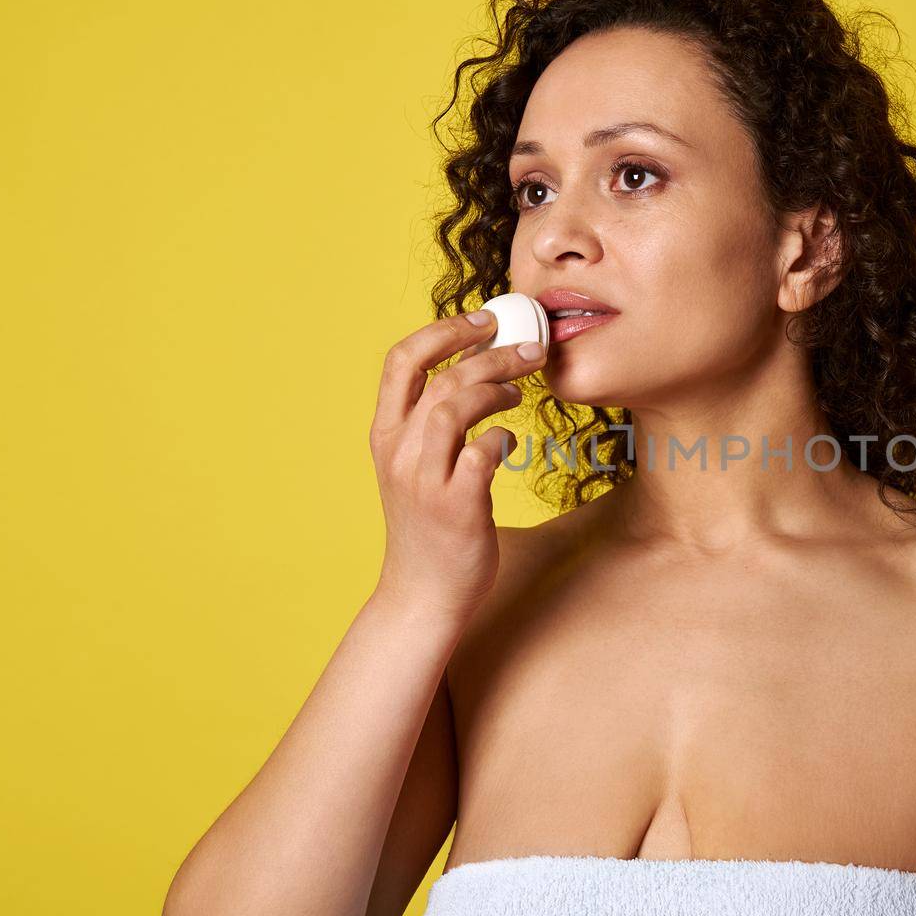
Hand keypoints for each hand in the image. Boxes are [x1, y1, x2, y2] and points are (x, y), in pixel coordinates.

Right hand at [367, 309, 545, 621]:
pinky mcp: (454, 507)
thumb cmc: (430, 528)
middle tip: (530, 349)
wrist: (422, 596)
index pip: (402, 359)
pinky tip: (511, 444)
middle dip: (491, 352)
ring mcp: (424, 479)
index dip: (444, 330)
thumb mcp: (415, 468)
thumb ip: (431, 425)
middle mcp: (398, 452)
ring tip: (520, 393)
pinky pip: (481, 453)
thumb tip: (474, 374)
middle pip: (441, 376)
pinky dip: (502, 439)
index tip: (485, 319)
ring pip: (454, 406)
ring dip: (496, 388)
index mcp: (385, 435)